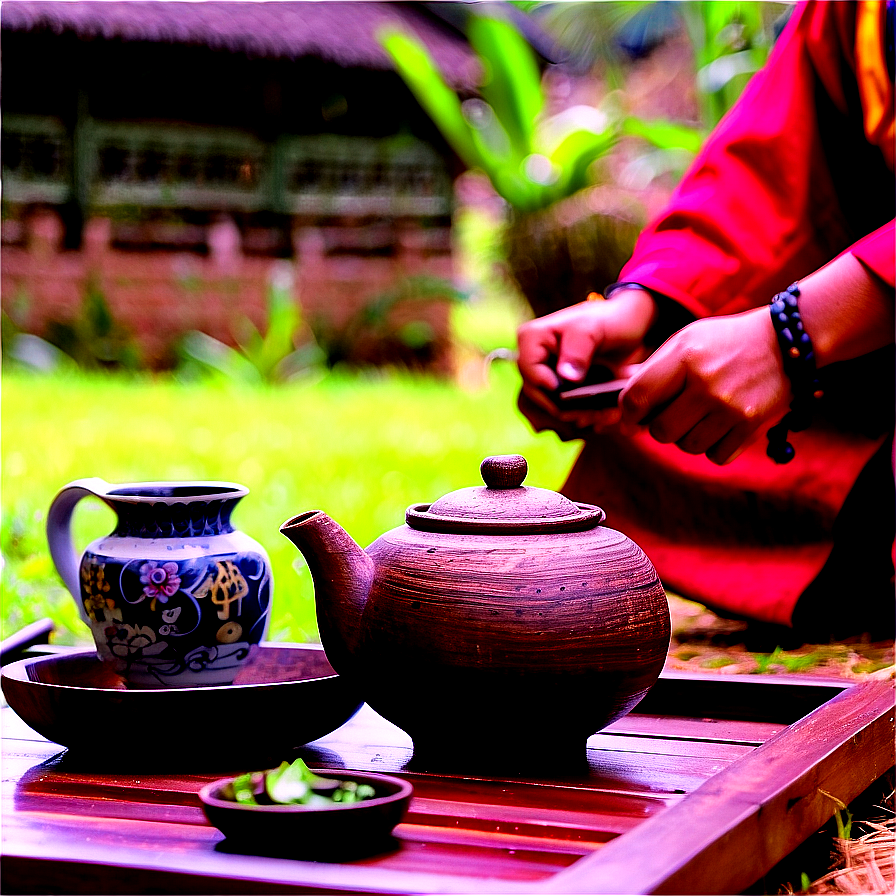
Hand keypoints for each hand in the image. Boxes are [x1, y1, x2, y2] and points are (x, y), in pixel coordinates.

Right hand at [516, 289, 657, 432]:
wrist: (628, 330)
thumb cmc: (610, 320)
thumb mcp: (594, 328)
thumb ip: (578, 349)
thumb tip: (565, 378)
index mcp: (532, 339)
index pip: (529, 372)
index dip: (547, 388)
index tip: (570, 396)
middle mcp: (533, 362)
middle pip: (536, 396)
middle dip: (564, 409)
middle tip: (594, 415)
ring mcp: (546, 380)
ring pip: (547, 411)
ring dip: (575, 419)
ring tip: (603, 416)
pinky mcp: (559, 395)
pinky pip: (562, 416)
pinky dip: (582, 420)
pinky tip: (602, 417)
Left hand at [619, 307, 791, 464]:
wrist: (787, 343)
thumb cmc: (724, 343)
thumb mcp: (685, 342)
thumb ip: (651, 375)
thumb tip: (625, 422)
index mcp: (685, 356)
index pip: (636, 398)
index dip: (629, 413)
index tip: (635, 415)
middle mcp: (706, 383)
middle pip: (660, 431)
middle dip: (661, 426)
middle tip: (675, 412)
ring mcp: (730, 406)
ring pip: (687, 446)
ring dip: (688, 436)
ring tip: (702, 415)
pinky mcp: (751, 425)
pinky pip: (715, 456)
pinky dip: (714, 446)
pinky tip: (722, 424)